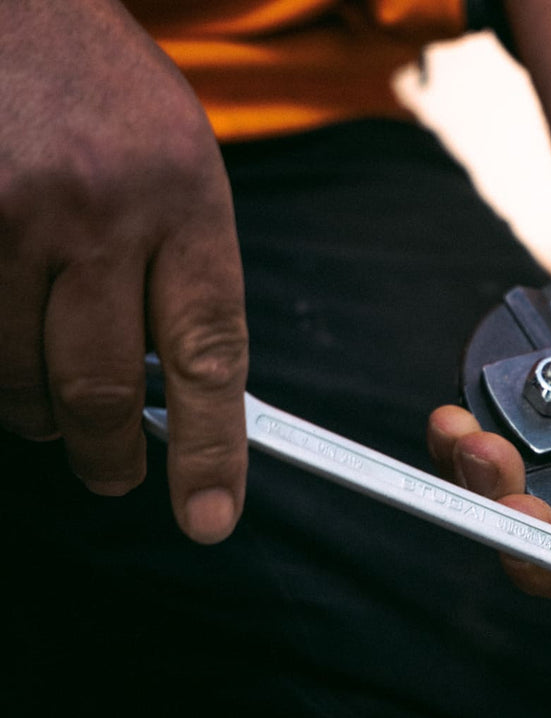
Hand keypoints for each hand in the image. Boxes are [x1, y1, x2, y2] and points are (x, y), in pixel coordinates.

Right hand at [0, 0, 247, 542]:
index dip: (212, 450)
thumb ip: (179, 267)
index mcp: (184, 197)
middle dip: (108, 451)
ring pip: (15, 374)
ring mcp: (7, 215)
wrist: (14, 0)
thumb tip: (178, 382)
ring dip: (32, 408)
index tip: (209, 516)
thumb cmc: (99, 88)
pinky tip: (4, 338)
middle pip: (103, 386)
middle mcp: (98, 210)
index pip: (211, 355)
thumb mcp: (176, 163)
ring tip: (45, 399)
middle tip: (113, 472)